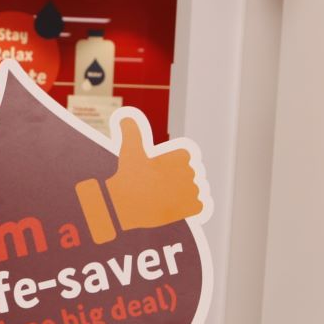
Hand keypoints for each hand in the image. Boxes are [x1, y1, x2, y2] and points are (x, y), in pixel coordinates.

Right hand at [106, 116, 203, 231]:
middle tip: (159, 186)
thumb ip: (132, 131)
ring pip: (194, 189)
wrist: (124, 206)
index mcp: (182, 155)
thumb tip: (126, 116)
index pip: (185, 158)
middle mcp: (191, 171)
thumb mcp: (130, 151)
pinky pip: (199, 205)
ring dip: (184, 193)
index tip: (160, 172)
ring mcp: (193, 190)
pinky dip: (190, 206)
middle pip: (190, 174)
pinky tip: (175, 205)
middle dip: (177, 179)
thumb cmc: (127, 177)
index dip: (172, 165)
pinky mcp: (194, 207)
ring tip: (165, 196)